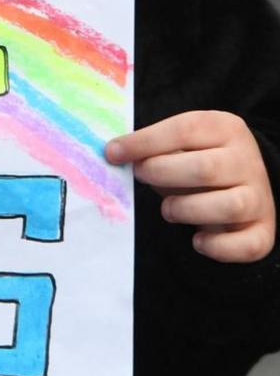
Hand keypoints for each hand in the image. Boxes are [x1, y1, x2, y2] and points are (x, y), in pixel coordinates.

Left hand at [106, 111, 275, 262]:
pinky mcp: (262, 231)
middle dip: (162, 174)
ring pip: (228, 206)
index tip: (112, 153)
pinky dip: (217, 247)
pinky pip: (246, 245)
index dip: (144, 142)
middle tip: (141, 177)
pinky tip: (197, 240)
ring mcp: (259, 197)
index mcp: (225, 129)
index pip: (184, 129)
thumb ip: (151, 148)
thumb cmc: (194, 165)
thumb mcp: (177, 146)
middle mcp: (247, 161)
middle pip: (205, 169)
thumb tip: (113, 153)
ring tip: (168, 209)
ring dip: (186, 210)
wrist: (239, 189)